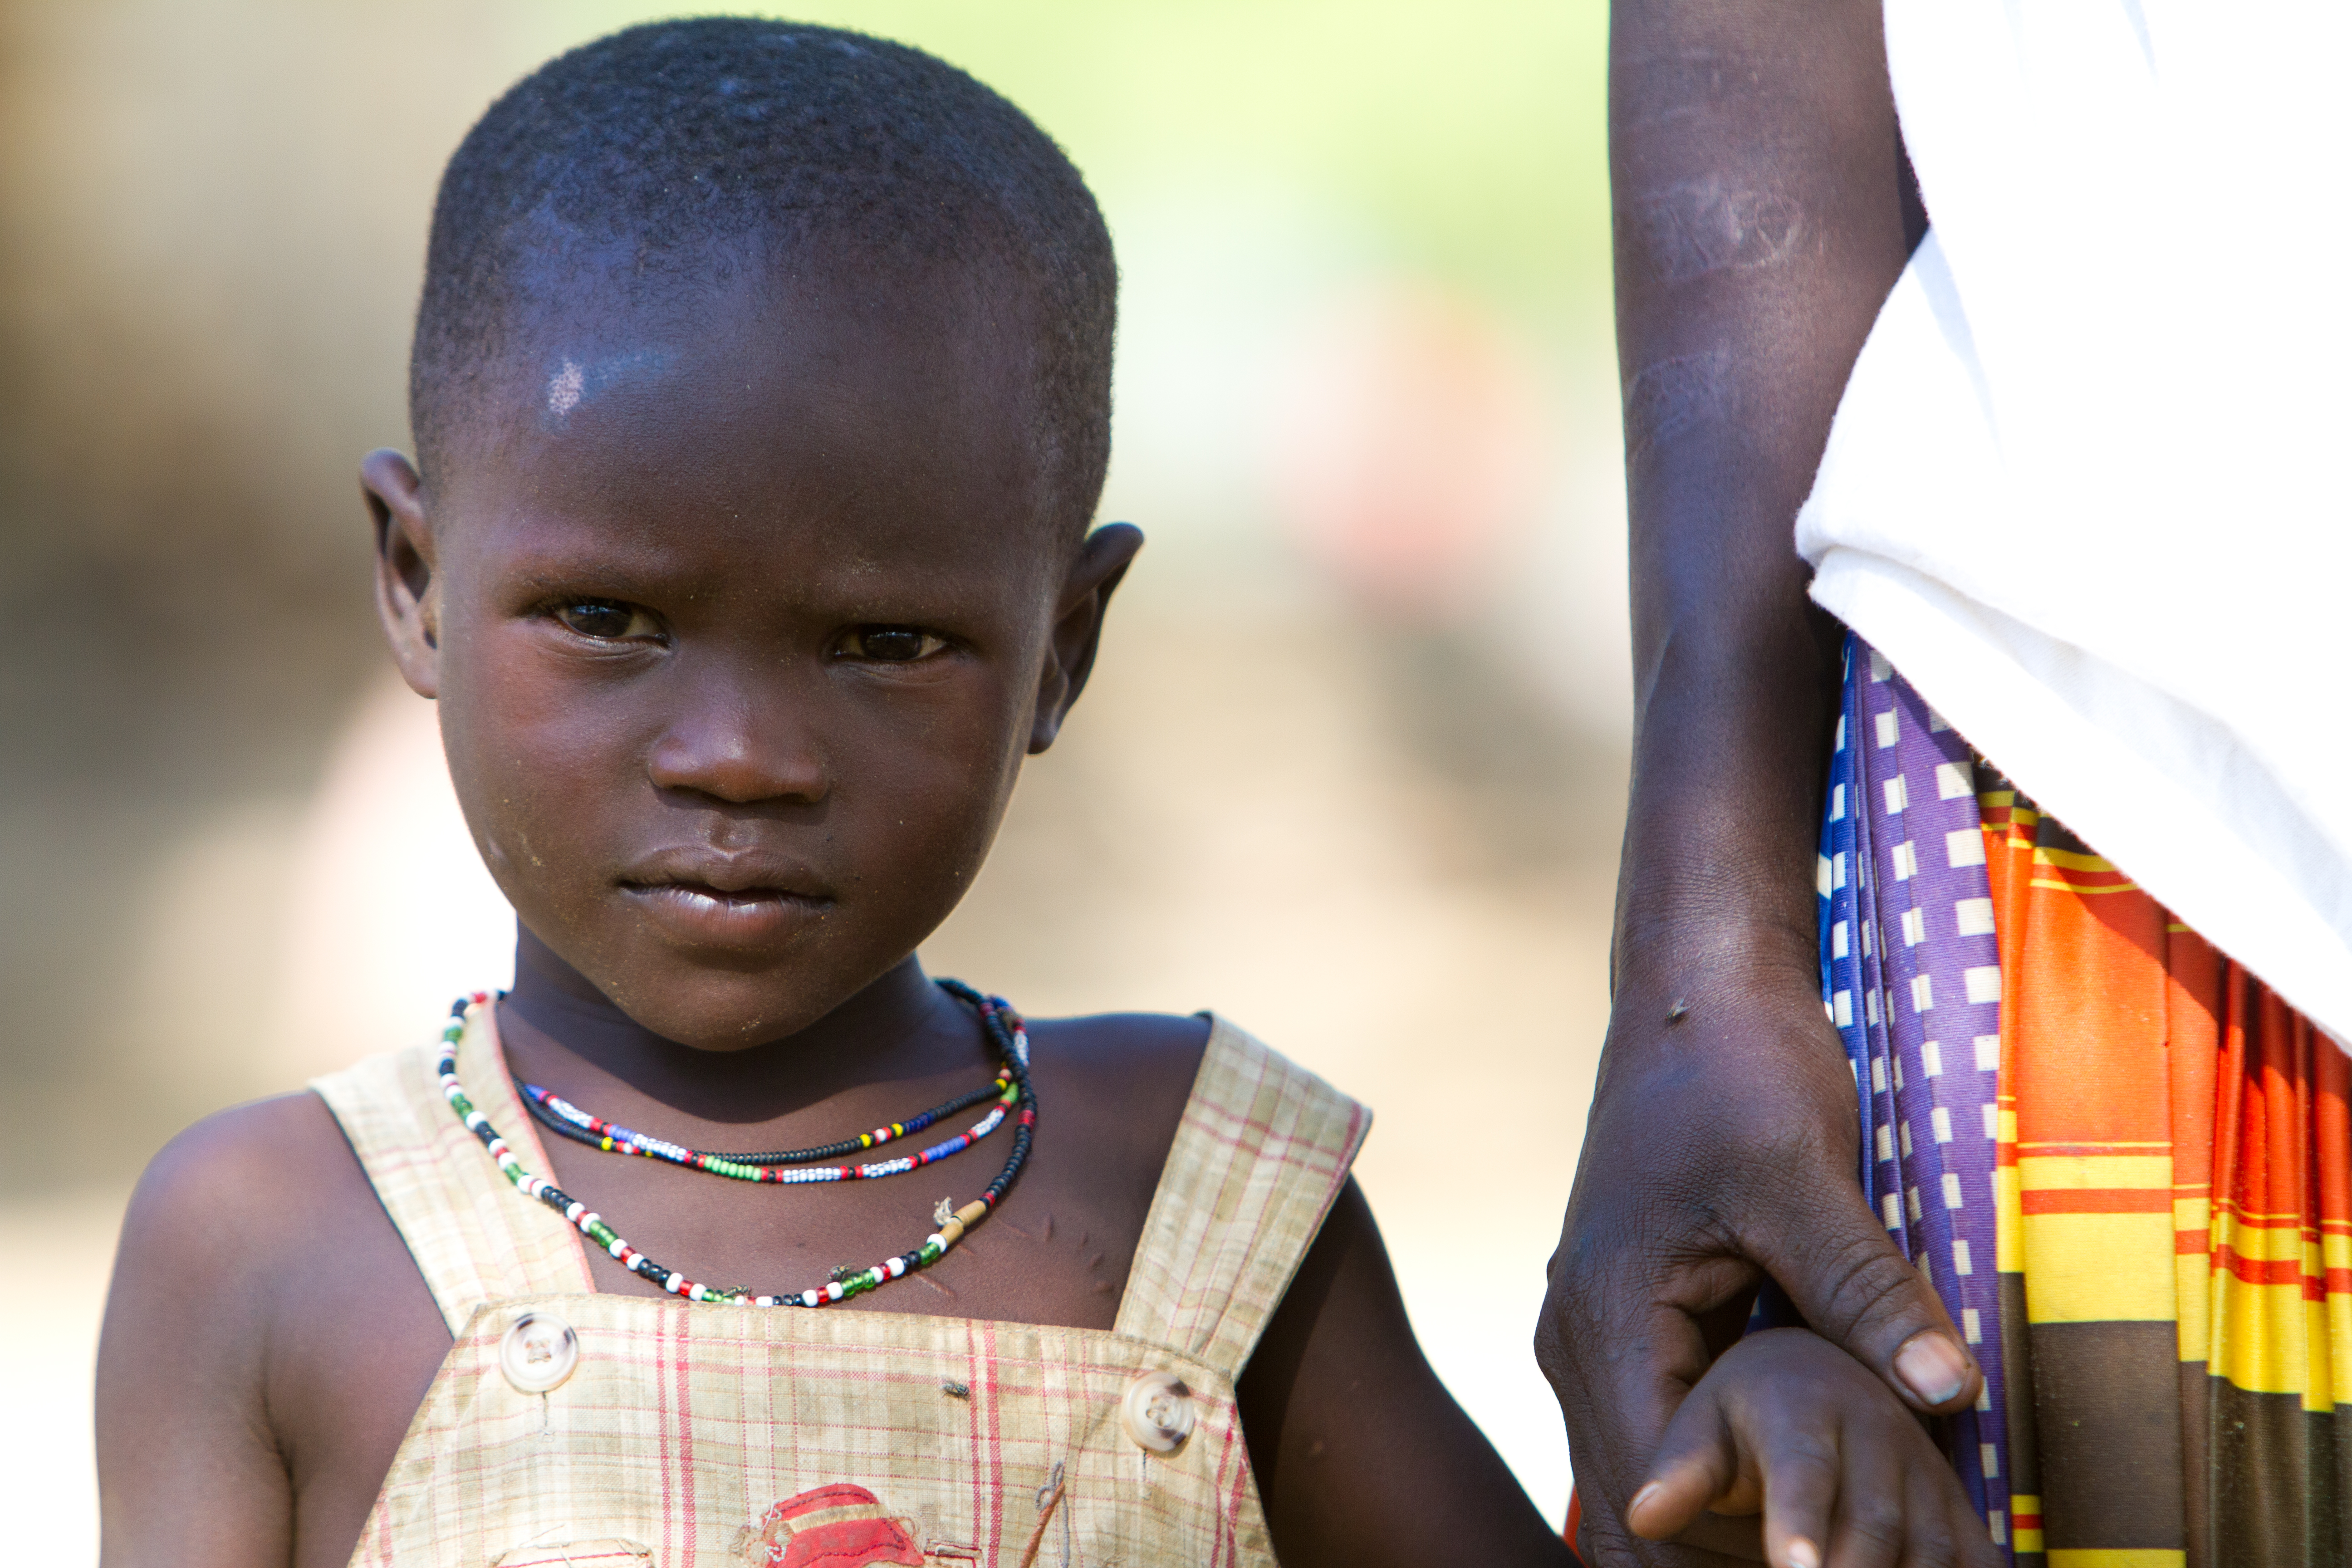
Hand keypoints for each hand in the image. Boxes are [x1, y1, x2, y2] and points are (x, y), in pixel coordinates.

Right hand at [1536, 963, 1980, 1566]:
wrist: (1695, 997)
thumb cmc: (1736, 1071)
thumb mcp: (1804, 1177)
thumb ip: (1866, 1291)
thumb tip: (1951, 1394)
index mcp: (1606, 1321)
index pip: (1657, 1492)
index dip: (1745, 1546)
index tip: (1835, 1566)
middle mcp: (1582, 1345)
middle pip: (1646, 1509)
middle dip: (1737, 1555)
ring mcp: (1604, 1339)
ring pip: (1657, 1479)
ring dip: (1736, 1525)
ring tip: (1840, 1552)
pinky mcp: (1639, 1328)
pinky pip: (1676, 1433)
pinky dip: (1734, 1475)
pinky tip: (1810, 1494)